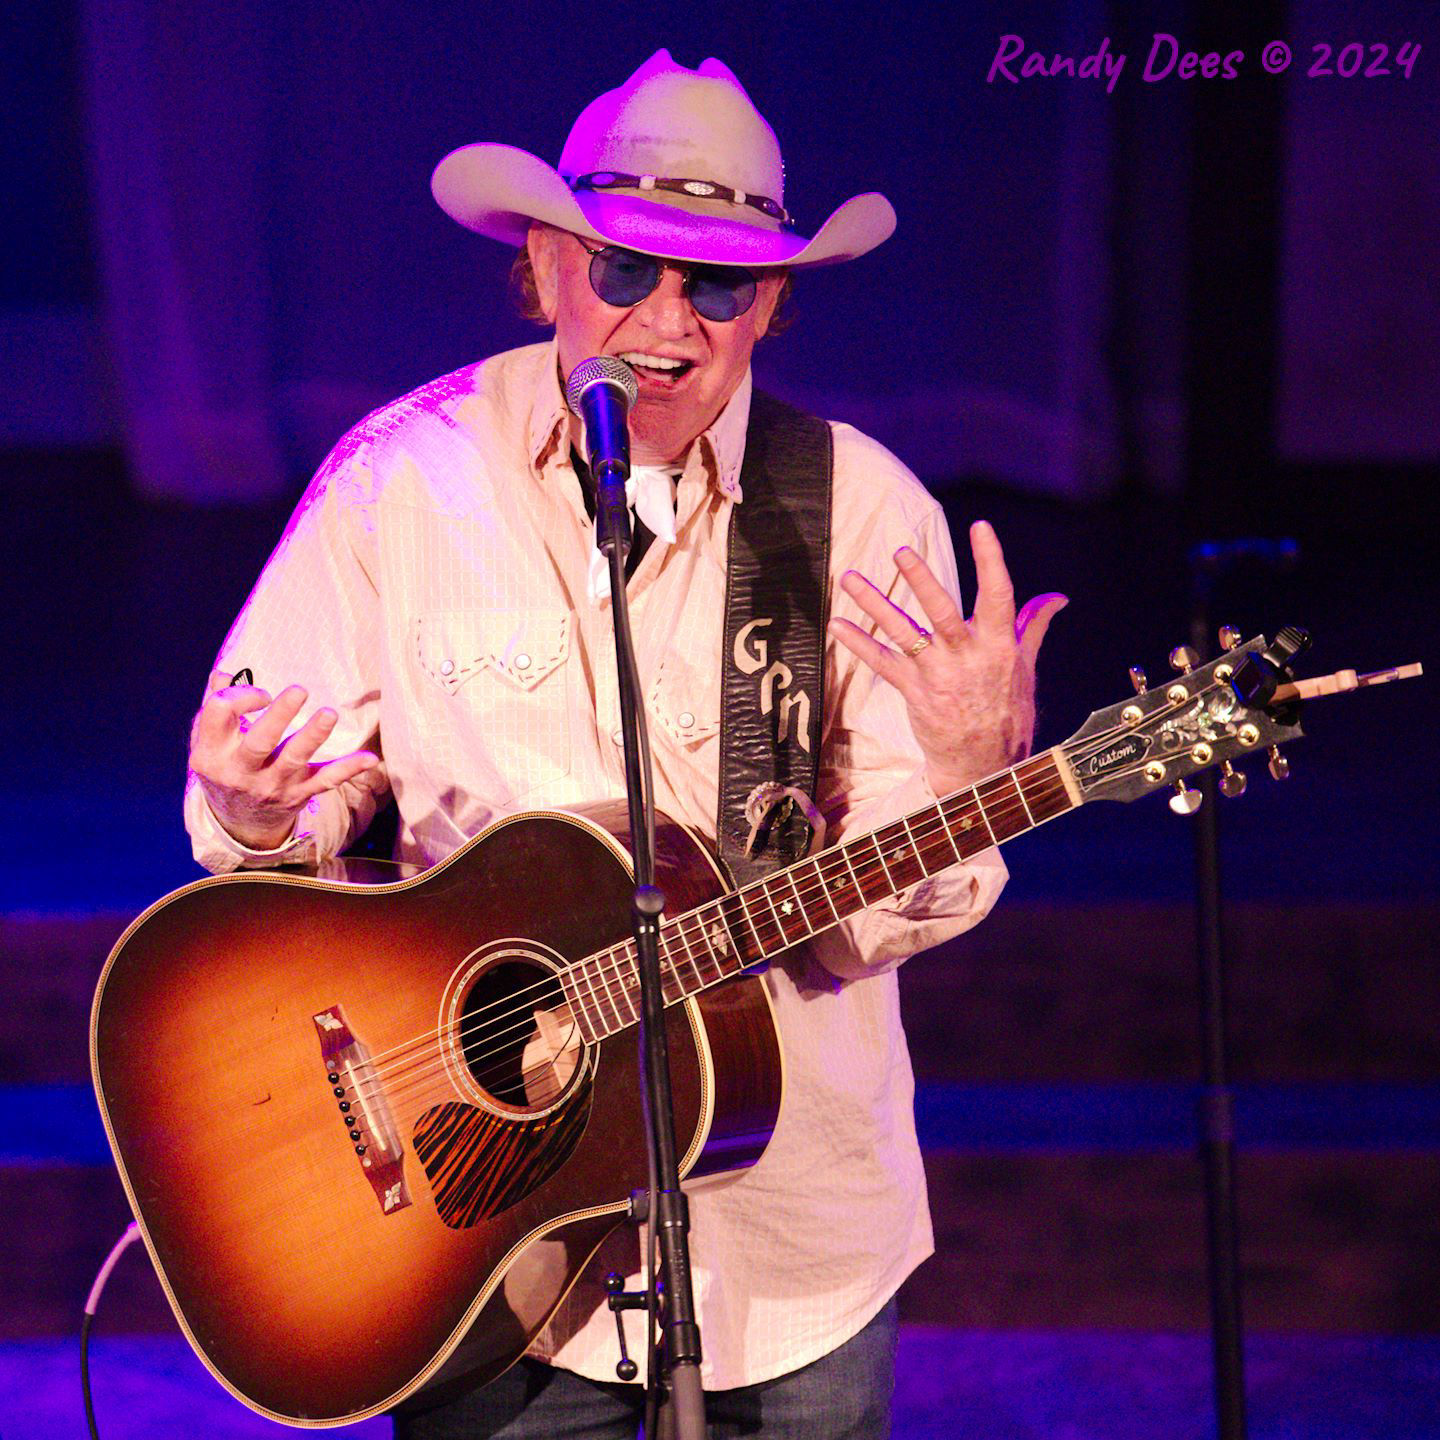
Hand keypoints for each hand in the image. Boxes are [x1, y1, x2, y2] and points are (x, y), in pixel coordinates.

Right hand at [188, 672, 379, 849]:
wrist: (239, 821)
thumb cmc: (225, 767)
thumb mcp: (209, 742)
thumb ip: (214, 707)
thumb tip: (224, 673)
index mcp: (211, 753)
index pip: (220, 714)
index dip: (241, 696)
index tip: (262, 695)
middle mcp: (240, 772)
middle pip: (260, 741)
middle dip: (280, 715)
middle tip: (300, 689)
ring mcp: (271, 785)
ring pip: (295, 759)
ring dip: (314, 735)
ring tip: (330, 714)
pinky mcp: (299, 794)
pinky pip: (326, 781)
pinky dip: (349, 769)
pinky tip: (370, 758)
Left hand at [829, 521, 1066, 793]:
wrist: (986, 766)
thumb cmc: (1008, 711)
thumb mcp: (1026, 667)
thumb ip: (1034, 626)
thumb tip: (1057, 597)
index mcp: (1000, 646)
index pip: (999, 595)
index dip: (991, 560)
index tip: (981, 527)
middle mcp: (968, 657)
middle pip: (941, 611)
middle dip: (920, 579)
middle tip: (899, 551)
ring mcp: (938, 675)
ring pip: (902, 633)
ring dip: (874, 604)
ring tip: (848, 578)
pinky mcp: (915, 692)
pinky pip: (882, 664)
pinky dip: (859, 644)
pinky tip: (837, 624)